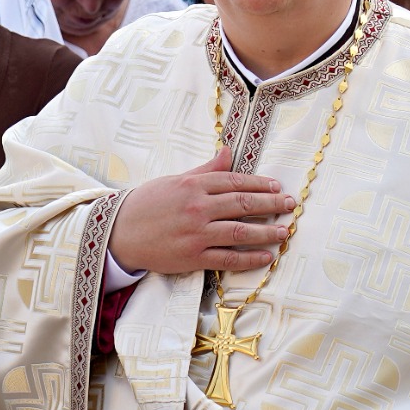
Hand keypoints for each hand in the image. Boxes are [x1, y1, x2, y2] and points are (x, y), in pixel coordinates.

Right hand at [108, 148, 295, 275]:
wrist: (118, 233)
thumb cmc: (147, 204)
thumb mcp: (175, 180)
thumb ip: (205, 169)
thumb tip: (227, 151)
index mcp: (193, 185)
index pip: (235, 181)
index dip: (260, 184)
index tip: (278, 187)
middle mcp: (198, 207)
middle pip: (244, 204)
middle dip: (272, 204)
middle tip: (291, 206)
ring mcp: (197, 233)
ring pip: (241, 231)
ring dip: (267, 232)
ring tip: (285, 232)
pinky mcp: (193, 257)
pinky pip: (228, 258)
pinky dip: (249, 258)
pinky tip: (266, 256)